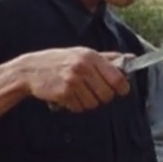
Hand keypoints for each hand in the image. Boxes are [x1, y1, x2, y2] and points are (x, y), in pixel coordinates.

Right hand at [19, 47, 133, 112]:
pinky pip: (79, 108)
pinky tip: (67, 96)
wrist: (30, 70)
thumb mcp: (83, 53)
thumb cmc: (60, 60)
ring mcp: (73, 80)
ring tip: (77, 92)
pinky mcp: (63, 93)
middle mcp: (83, 67)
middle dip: (102, 97)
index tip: (122, 90)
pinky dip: (75, 105)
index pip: (116, 77)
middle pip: (107, 94)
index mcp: (91, 56)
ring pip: (93, 104)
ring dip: (87, 102)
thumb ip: (107, 58)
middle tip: (93, 91)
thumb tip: (132, 58)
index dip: (122, 87)